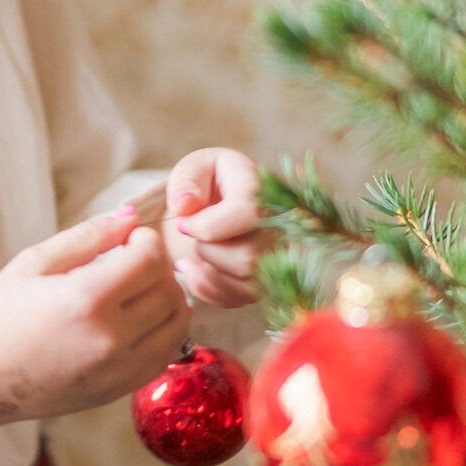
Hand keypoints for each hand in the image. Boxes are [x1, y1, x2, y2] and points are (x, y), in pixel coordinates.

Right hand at [0, 206, 190, 446]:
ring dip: (168, 300)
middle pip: (169, 290)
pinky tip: (137, 321)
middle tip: (134, 262)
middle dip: (159, 268)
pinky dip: (162, 333)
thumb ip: (88, 237)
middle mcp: (109, 339)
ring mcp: (118, 371)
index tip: (128, 239)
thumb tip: (130, 217)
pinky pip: (165, 355)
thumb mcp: (33, 263)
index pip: (151, 258)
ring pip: (178, 325)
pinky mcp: (118, 390)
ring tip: (139, 291)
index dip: (145, 240)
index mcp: (85, 300)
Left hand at [163, 148, 272, 308]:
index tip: (183, 224)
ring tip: (193, 251)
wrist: (224, 197)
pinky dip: (209, 288)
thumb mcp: (194, 167)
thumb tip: (184, 207)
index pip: (249, 213)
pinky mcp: (266, 281)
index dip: (208, 226)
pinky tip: (198, 268)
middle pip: (248, 256)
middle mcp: (281, 225)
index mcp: (262, 188)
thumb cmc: (209, 180)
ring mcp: (278, 256)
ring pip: (246, 284)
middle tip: (194, 235)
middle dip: (208, 250)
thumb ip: (186, 180)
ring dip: (208, 271)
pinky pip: (238, 299)